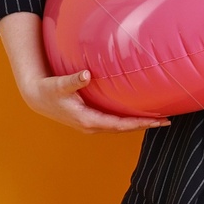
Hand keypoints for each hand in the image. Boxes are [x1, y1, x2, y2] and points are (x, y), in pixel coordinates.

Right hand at [0, 12, 167, 131]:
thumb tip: (86, 74)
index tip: (155, 120)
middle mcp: (91, 126)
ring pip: (120, 128)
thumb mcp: (59, 85)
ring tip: (158, 120)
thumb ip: (73, 80)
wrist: (37, 98)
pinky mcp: (91, 121)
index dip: (138, 123)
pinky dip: (128, 122)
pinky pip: (114, 124)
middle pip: (124, 129)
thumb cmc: (48, 90)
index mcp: (87, 120)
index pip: (119, 124)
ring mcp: (91, 125)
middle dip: (144, 125)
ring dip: (138, 125)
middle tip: (166, 121)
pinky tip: (138, 116)